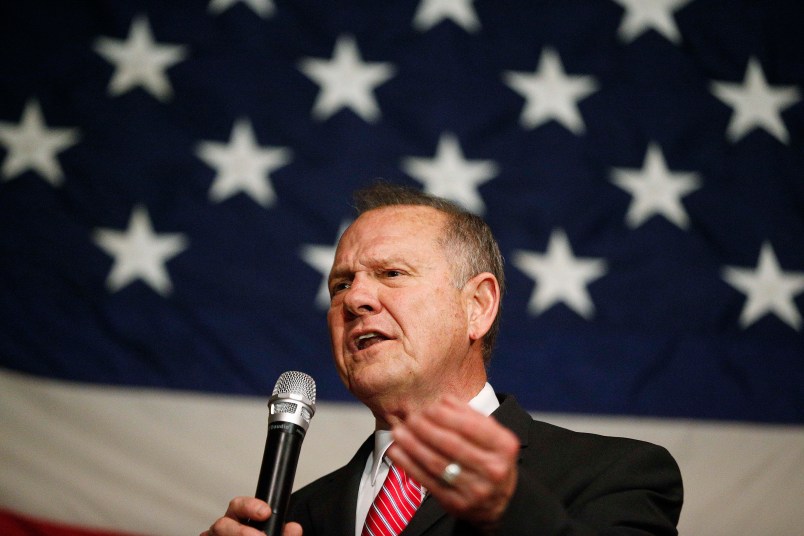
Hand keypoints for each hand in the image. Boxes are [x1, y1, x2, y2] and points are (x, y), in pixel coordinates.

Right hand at [201, 496, 302, 535]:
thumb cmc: (263, 535)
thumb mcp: (276, 533)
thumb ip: (286, 534)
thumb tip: (294, 528)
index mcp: (240, 518)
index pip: (239, 505)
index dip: (250, 506)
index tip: (265, 512)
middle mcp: (224, 529)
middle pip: (222, 524)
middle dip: (240, 531)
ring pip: (214, 533)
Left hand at [387, 396, 518, 528]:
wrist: (499, 502)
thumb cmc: (491, 460)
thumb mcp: (492, 435)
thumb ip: (470, 416)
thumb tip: (444, 400)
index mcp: (504, 446)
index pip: (471, 427)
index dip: (447, 417)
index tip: (429, 408)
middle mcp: (493, 469)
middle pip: (452, 445)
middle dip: (426, 429)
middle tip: (410, 418)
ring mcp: (475, 489)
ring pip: (437, 464)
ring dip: (413, 446)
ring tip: (398, 432)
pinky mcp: (456, 503)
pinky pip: (428, 481)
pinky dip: (409, 465)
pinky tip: (397, 452)